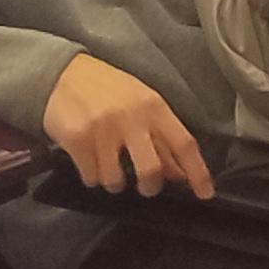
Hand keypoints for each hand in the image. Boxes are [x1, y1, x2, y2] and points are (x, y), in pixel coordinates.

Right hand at [41, 53, 212, 199]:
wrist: (63, 74)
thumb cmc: (108, 90)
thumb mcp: (142, 104)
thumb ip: (161, 137)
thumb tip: (180, 173)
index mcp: (153, 107)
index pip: (184, 143)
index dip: (198, 172)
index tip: (206, 193)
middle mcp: (131, 118)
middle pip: (151, 170)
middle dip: (150, 186)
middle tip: (145, 185)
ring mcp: (103, 130)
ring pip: (116, 181)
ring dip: (114, 181)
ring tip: (109, 164)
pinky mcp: (77, 141)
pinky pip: (91, 177)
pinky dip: (93, 175)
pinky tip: (90, 158)